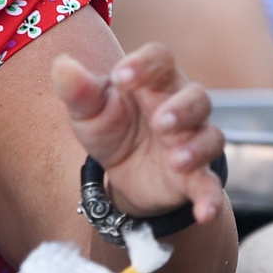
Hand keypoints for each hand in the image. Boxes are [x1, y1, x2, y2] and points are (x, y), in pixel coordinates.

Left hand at [51, 42, 226, 223]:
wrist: (121, 171)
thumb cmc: (110, 126)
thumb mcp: (87, 111)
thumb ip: (77, 90)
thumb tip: (61, 66)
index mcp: (153, 81)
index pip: (160, 59)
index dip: (145, 64)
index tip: (120, 77)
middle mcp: (180, 106)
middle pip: (196, 96)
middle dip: (182, 108)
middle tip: (160, 121)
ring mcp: (191, 141)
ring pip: (210, 136)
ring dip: (196, 147)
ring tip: (176, 159)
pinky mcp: (195, 176)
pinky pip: (210, 184)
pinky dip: (211, 197)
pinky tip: (205, 213)